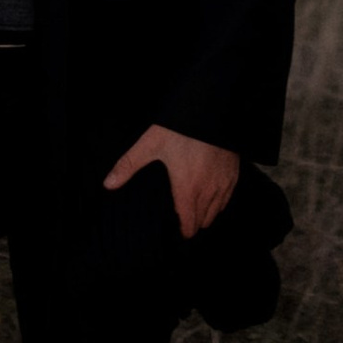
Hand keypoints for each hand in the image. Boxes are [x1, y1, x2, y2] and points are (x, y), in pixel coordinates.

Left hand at [104, 124, 237, 238]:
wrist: (211, 109)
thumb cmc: (181, 128)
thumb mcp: (151, 144)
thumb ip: (129, 165)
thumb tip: (108, 184)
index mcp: (188, 188)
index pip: (189, 221)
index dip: (185, 230)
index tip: (181, 232)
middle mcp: (208, 189)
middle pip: (204, 219)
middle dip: (194, 223)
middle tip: (185, 222)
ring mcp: (223, 181)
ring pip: (217, 210)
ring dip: (207, 214)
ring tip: (198, 213)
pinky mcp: (233, 172)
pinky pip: (228, 197)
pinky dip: (220, 202)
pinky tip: (214, 198)